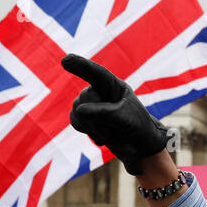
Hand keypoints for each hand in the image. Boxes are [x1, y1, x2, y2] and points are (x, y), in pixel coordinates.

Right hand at [62, 54, 171, 175]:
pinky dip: (89, 132)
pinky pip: (75, 121)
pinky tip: (102, 136)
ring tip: (111, 132)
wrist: (140, 147)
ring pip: (77, 112)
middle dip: (97, 118)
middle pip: (84, 99)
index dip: (80, 65)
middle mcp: (100, 92)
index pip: (95, 73)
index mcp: (113, 86)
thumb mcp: (126, 118)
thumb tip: (79, 110)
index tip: (66, 60)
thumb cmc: (138, 127)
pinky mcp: (86, 118)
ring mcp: (91, 105)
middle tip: (116, 127)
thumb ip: (104, 113)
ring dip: (94, 127)